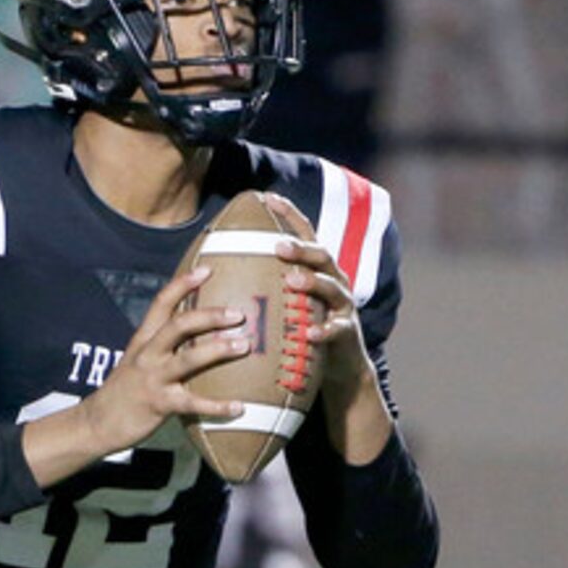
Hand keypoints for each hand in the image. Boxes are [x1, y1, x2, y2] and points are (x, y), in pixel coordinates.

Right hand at [25, 264, 251, 484]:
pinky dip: (218, 406)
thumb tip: (199, 335)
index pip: (162, 303)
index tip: (207, 269)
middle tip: (238, 314)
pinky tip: (240, 406)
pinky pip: (193, 404)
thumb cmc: (125, 390)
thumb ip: (162, 346)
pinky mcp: (159, 405)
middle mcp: (147, 354)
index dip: (183, 284)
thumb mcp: (138, 360)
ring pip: (188, 359)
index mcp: (143, 339)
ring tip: (244, 345)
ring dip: (218, 350)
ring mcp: (153, 379)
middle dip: (210, 316)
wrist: (97, 422)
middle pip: (179, 325)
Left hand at [263, 194, 393, 465]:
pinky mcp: (347, 333)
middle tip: (278, 246)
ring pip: (332, 287)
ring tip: (293, 281)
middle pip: (322, 255)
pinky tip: (309, 334)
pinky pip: (336, 330)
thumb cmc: (302, 333)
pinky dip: (322, 331)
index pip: (306, 236)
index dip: (290, 216)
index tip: (269, 198)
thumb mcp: (288, 305)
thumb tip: (221, 269)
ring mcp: (342, 307)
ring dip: (312, 282)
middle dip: (301, 248)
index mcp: (316, 271)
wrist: (340, 369)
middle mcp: (334, 282)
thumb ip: (267, 286)